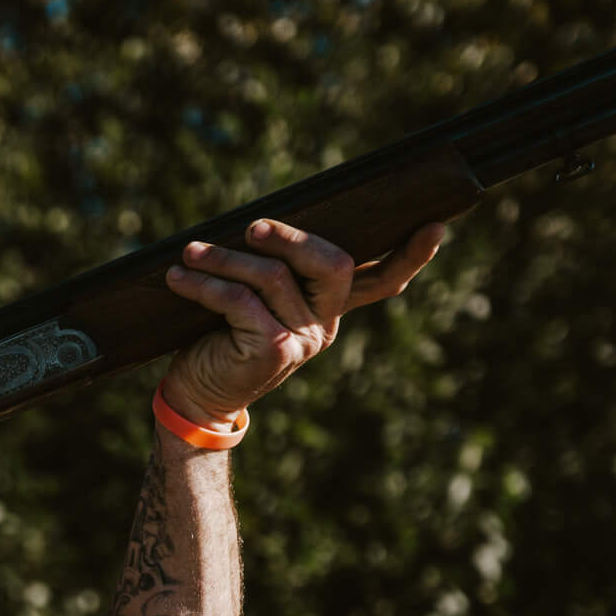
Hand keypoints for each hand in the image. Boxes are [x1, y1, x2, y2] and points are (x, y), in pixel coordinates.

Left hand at [160, 218, 445, 427]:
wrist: (198, 395)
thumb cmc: (221, 335)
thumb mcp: (253, 296)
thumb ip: (272, 267)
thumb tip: (263, 220)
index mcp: (329, 307)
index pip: (382, 281)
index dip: (410, 257)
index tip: (435, 226)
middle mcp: (325, 324)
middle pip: (334, 264)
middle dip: (293, 237)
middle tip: (252, 227)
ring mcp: (303, 340)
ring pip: (272, 276)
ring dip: (223, 259)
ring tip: (189, 254)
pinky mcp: (274, 352)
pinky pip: (240, 301)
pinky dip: (205, 284)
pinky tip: (180, 278)